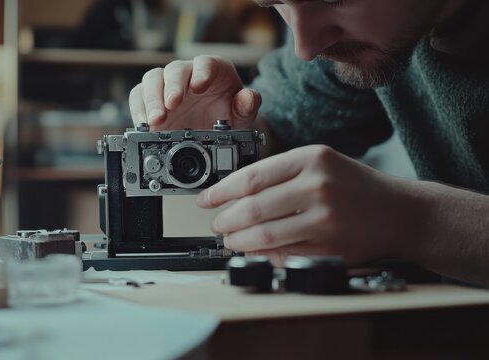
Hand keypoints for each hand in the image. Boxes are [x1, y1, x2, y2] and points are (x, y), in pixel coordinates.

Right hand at [129, 55, 261, 130]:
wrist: (215, 131)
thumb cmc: (229, 116)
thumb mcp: (242, 115)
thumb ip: (247, 106)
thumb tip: (248, 98)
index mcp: (212, 70)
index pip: (205, 63)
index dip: (201, 73)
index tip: (198, 87)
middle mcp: (187, 73)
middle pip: (175, 70)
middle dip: (171, 87)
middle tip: (170, 107)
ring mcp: (167, 85)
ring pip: (153, 80)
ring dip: (151, 100)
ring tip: (155, 121)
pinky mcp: (152, 99)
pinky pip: (139, 96)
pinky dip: (139, 109)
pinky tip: (144, 125)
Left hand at [197, 145, 415, 265]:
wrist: (402, 213)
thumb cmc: (356, 187)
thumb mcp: (322, 164)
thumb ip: (282, 174)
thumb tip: (235, 193)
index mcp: (311, 158)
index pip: (252, 176)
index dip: (221, 191)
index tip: (206, 199)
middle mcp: (318, 185)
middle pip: (253, 208)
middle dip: (226, 220)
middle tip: (216, 225)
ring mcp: (326, 219)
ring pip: (265, 235)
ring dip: (239, 241)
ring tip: (230, 240)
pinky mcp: (331, 248)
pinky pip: (285, 254)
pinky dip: (262, 255)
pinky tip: (253, 251)